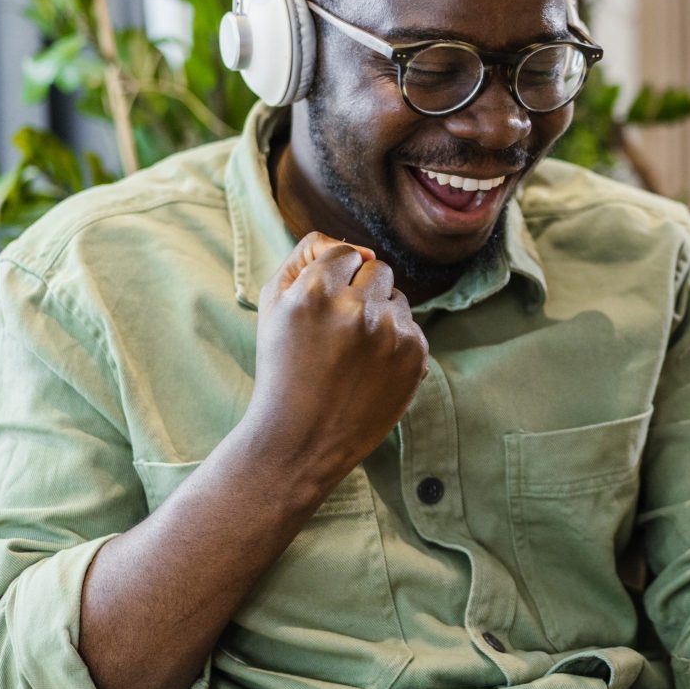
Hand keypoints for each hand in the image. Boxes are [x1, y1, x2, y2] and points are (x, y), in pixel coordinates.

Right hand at [248, 231, 428, 485]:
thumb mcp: (274, 305)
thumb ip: (307, 257)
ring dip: (380, 317)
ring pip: (398, 299)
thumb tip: (361, 248)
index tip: (325, 305)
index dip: (335, 278)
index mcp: (316, 291)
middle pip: (378, 270)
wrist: (300, 440)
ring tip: (353, 355)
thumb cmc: (283, 367)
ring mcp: (390, 333)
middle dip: (362, 292)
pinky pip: (411, 328)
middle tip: (339, 332)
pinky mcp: (415, 355)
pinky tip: (370, 371)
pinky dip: (395, 343)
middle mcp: (357, 308)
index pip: (347, 253)